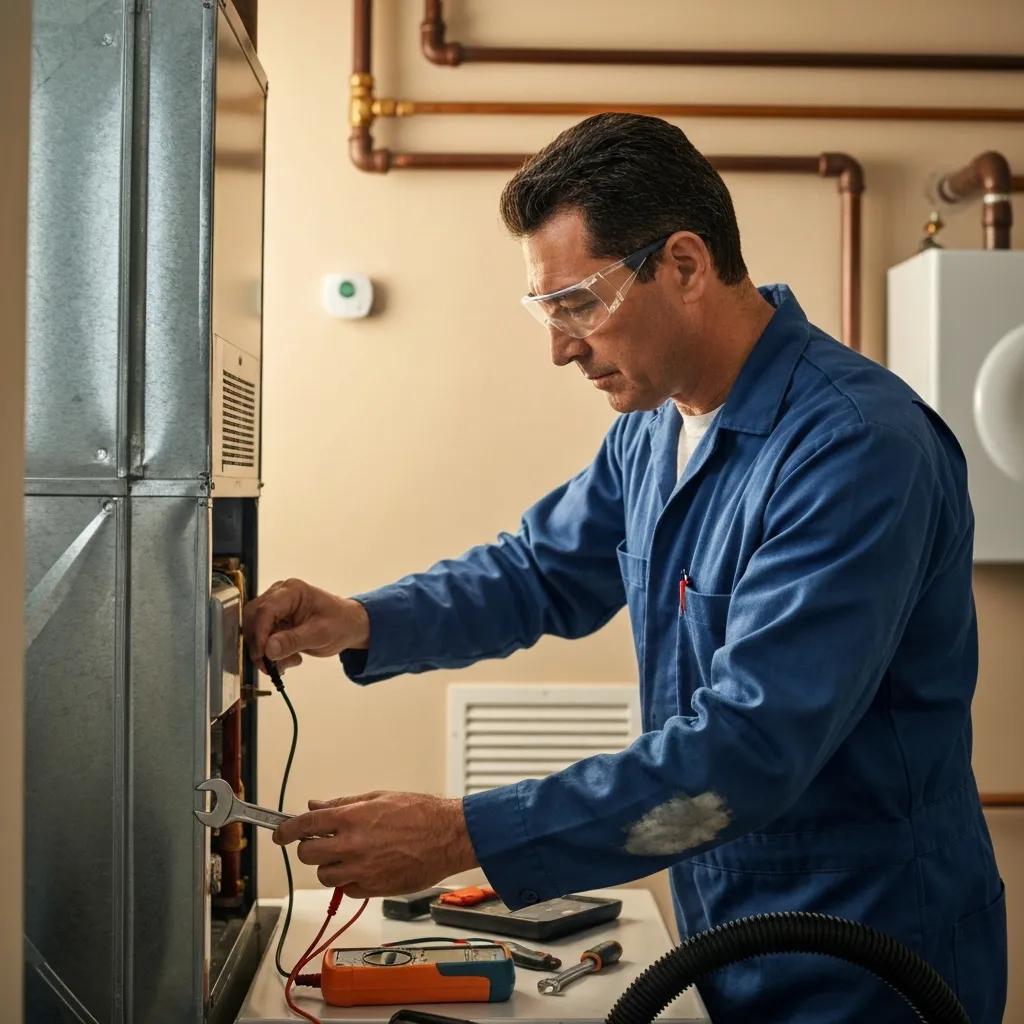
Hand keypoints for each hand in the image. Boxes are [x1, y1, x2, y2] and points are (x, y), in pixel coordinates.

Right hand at [242, 578, 369, 672]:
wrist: (348, 626)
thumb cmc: (340, 623)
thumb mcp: (320, 633)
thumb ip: (294, 640)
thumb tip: (268, 649)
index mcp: (292, 591)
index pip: (266, 610)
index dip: (260, 634)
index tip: (263, 655)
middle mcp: (279, 595)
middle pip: (254, 619)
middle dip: (260, 645)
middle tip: (271, 665)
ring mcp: (276, 608)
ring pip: (255, 631)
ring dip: (266, 652)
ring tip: (290, 661)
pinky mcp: (275, 622)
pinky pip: (262, 639)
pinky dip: (271, 654)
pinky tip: (289, 660)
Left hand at [274, 791, 478, 897]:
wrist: (447, 836)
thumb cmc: (420, 813)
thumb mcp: (378, 798)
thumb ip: (343, 805)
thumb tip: (316, 806)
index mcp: (351, 819)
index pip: (304, 825)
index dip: (285, 830)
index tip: (279, 833)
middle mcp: (352, 845)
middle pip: (308, 855)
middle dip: (310, 848)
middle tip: (322, 843)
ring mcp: (362, 870)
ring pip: (325, 876)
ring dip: (330, 866)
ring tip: (348, 855)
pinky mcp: (374, 889)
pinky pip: (348, 890)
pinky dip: (350, 881)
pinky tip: (365, 868)